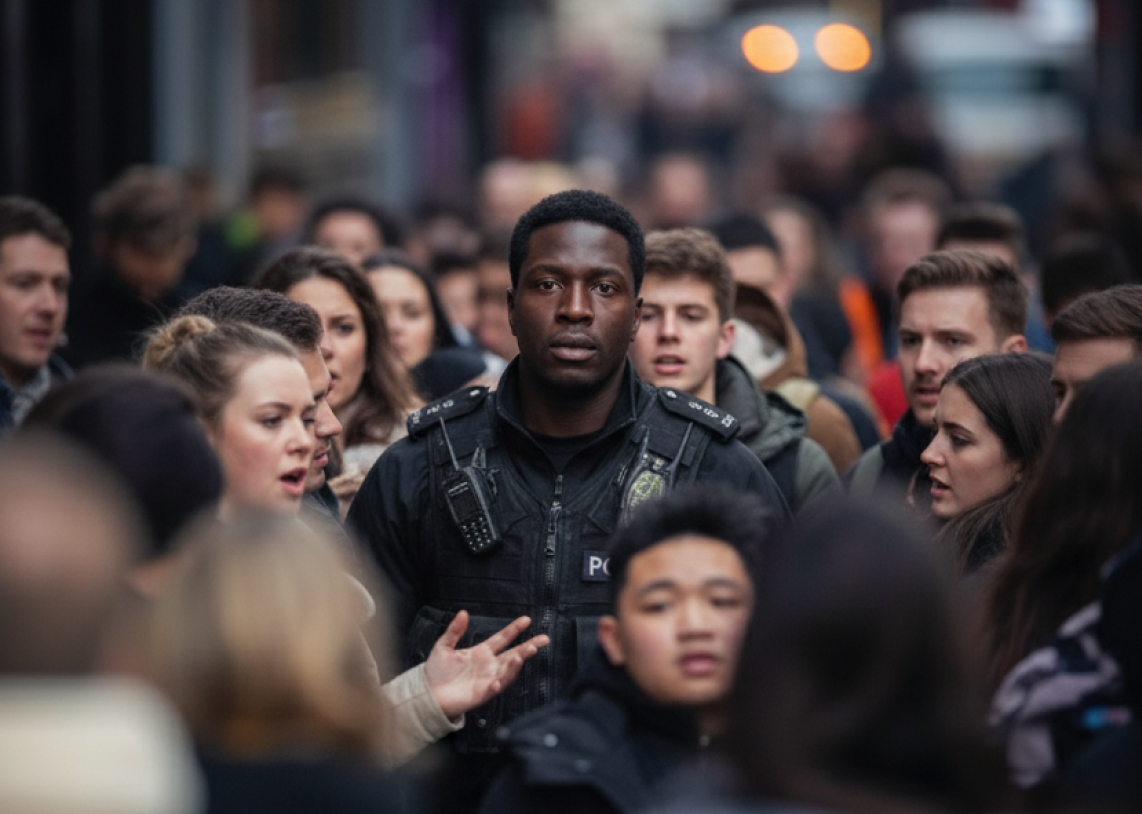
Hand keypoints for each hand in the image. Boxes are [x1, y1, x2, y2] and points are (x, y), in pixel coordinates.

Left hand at [424, 611, 549, 719]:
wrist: (428, 694)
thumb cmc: (436, 673)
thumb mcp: (444, 646)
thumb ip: (454, 630)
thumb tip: (463, 612)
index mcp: (482, 652)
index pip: (503, 639)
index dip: (514, 629)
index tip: (526, 620)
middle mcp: (489, 665)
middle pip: (513, 654)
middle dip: (528, 647)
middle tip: (542, 640)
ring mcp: (488, 680)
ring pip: (508, 671)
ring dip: (516, 663)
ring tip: (523, 654)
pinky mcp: (482, 693)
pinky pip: (495, 688)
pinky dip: (499, 683)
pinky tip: (499, 679)